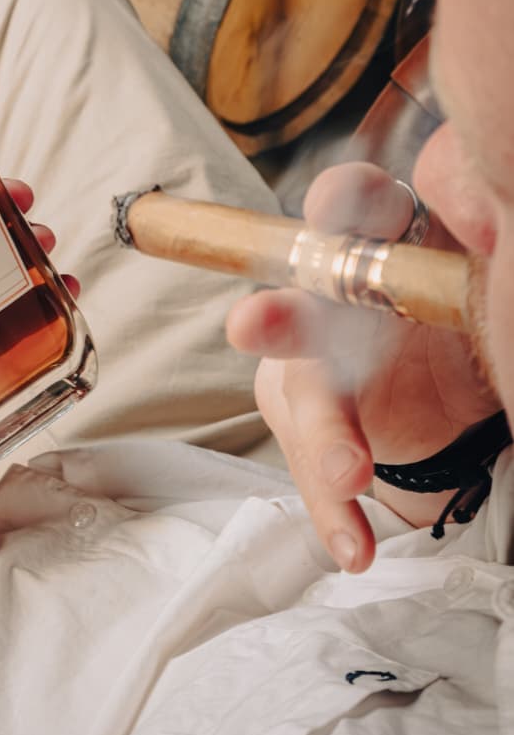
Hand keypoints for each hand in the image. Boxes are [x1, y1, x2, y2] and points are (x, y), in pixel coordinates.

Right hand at [225, 163, 499, 572]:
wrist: (450, 392)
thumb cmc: (450, 309)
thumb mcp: (470, 270)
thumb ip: (470, 238)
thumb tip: (478, 187)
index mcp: (375, 240)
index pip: (351, 205)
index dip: (343, 204)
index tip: (343, 209)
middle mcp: (326, 298)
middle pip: (299, 300)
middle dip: (276, 316)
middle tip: (255, 326)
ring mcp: (308, 364)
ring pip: (302, 398)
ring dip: (324, 436)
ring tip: (350, 475)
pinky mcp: (310, 428)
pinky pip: (315, 473)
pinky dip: (335, 511)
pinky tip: (356, 547)